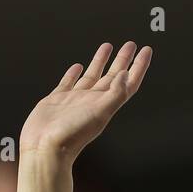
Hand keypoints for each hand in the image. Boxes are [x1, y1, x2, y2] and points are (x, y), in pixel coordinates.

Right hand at [19, 41, 151, 158]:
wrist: (45, 147)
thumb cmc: (72, 133)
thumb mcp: (99, 113)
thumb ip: (115, 94)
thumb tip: (126, 74)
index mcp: (106, 104)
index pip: (128, 81)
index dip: (139, 66)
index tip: (146, 50)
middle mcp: (93, 101)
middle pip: (113, 76)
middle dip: (123, 60)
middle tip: (131, 43)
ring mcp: (76, 100)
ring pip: (93, 76)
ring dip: (101, 61)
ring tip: (108, 46)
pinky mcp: (58, 100)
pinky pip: (69, 82)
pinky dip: (75, 73)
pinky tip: (79, 67)